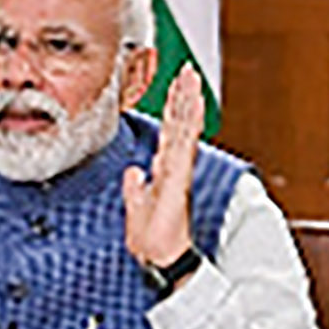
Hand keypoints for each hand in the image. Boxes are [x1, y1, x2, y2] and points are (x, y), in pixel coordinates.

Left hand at [117, 63, 206, 274]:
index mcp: (164, 171)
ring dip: (188, 101)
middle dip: (183, 96)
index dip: (173, 109)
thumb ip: (135, 187)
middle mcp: (174, 166)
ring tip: (191, 77)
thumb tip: (133, 172)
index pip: (170, 132)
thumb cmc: (151, 238)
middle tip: (186, 71)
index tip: (175, 87)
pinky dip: (190, 121)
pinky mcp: (178, 175)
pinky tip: (194, 104)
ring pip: (185, 127)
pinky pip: (185, 143)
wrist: (158, 257)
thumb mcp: (135, 206)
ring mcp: (178, 169)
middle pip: (180, 123)